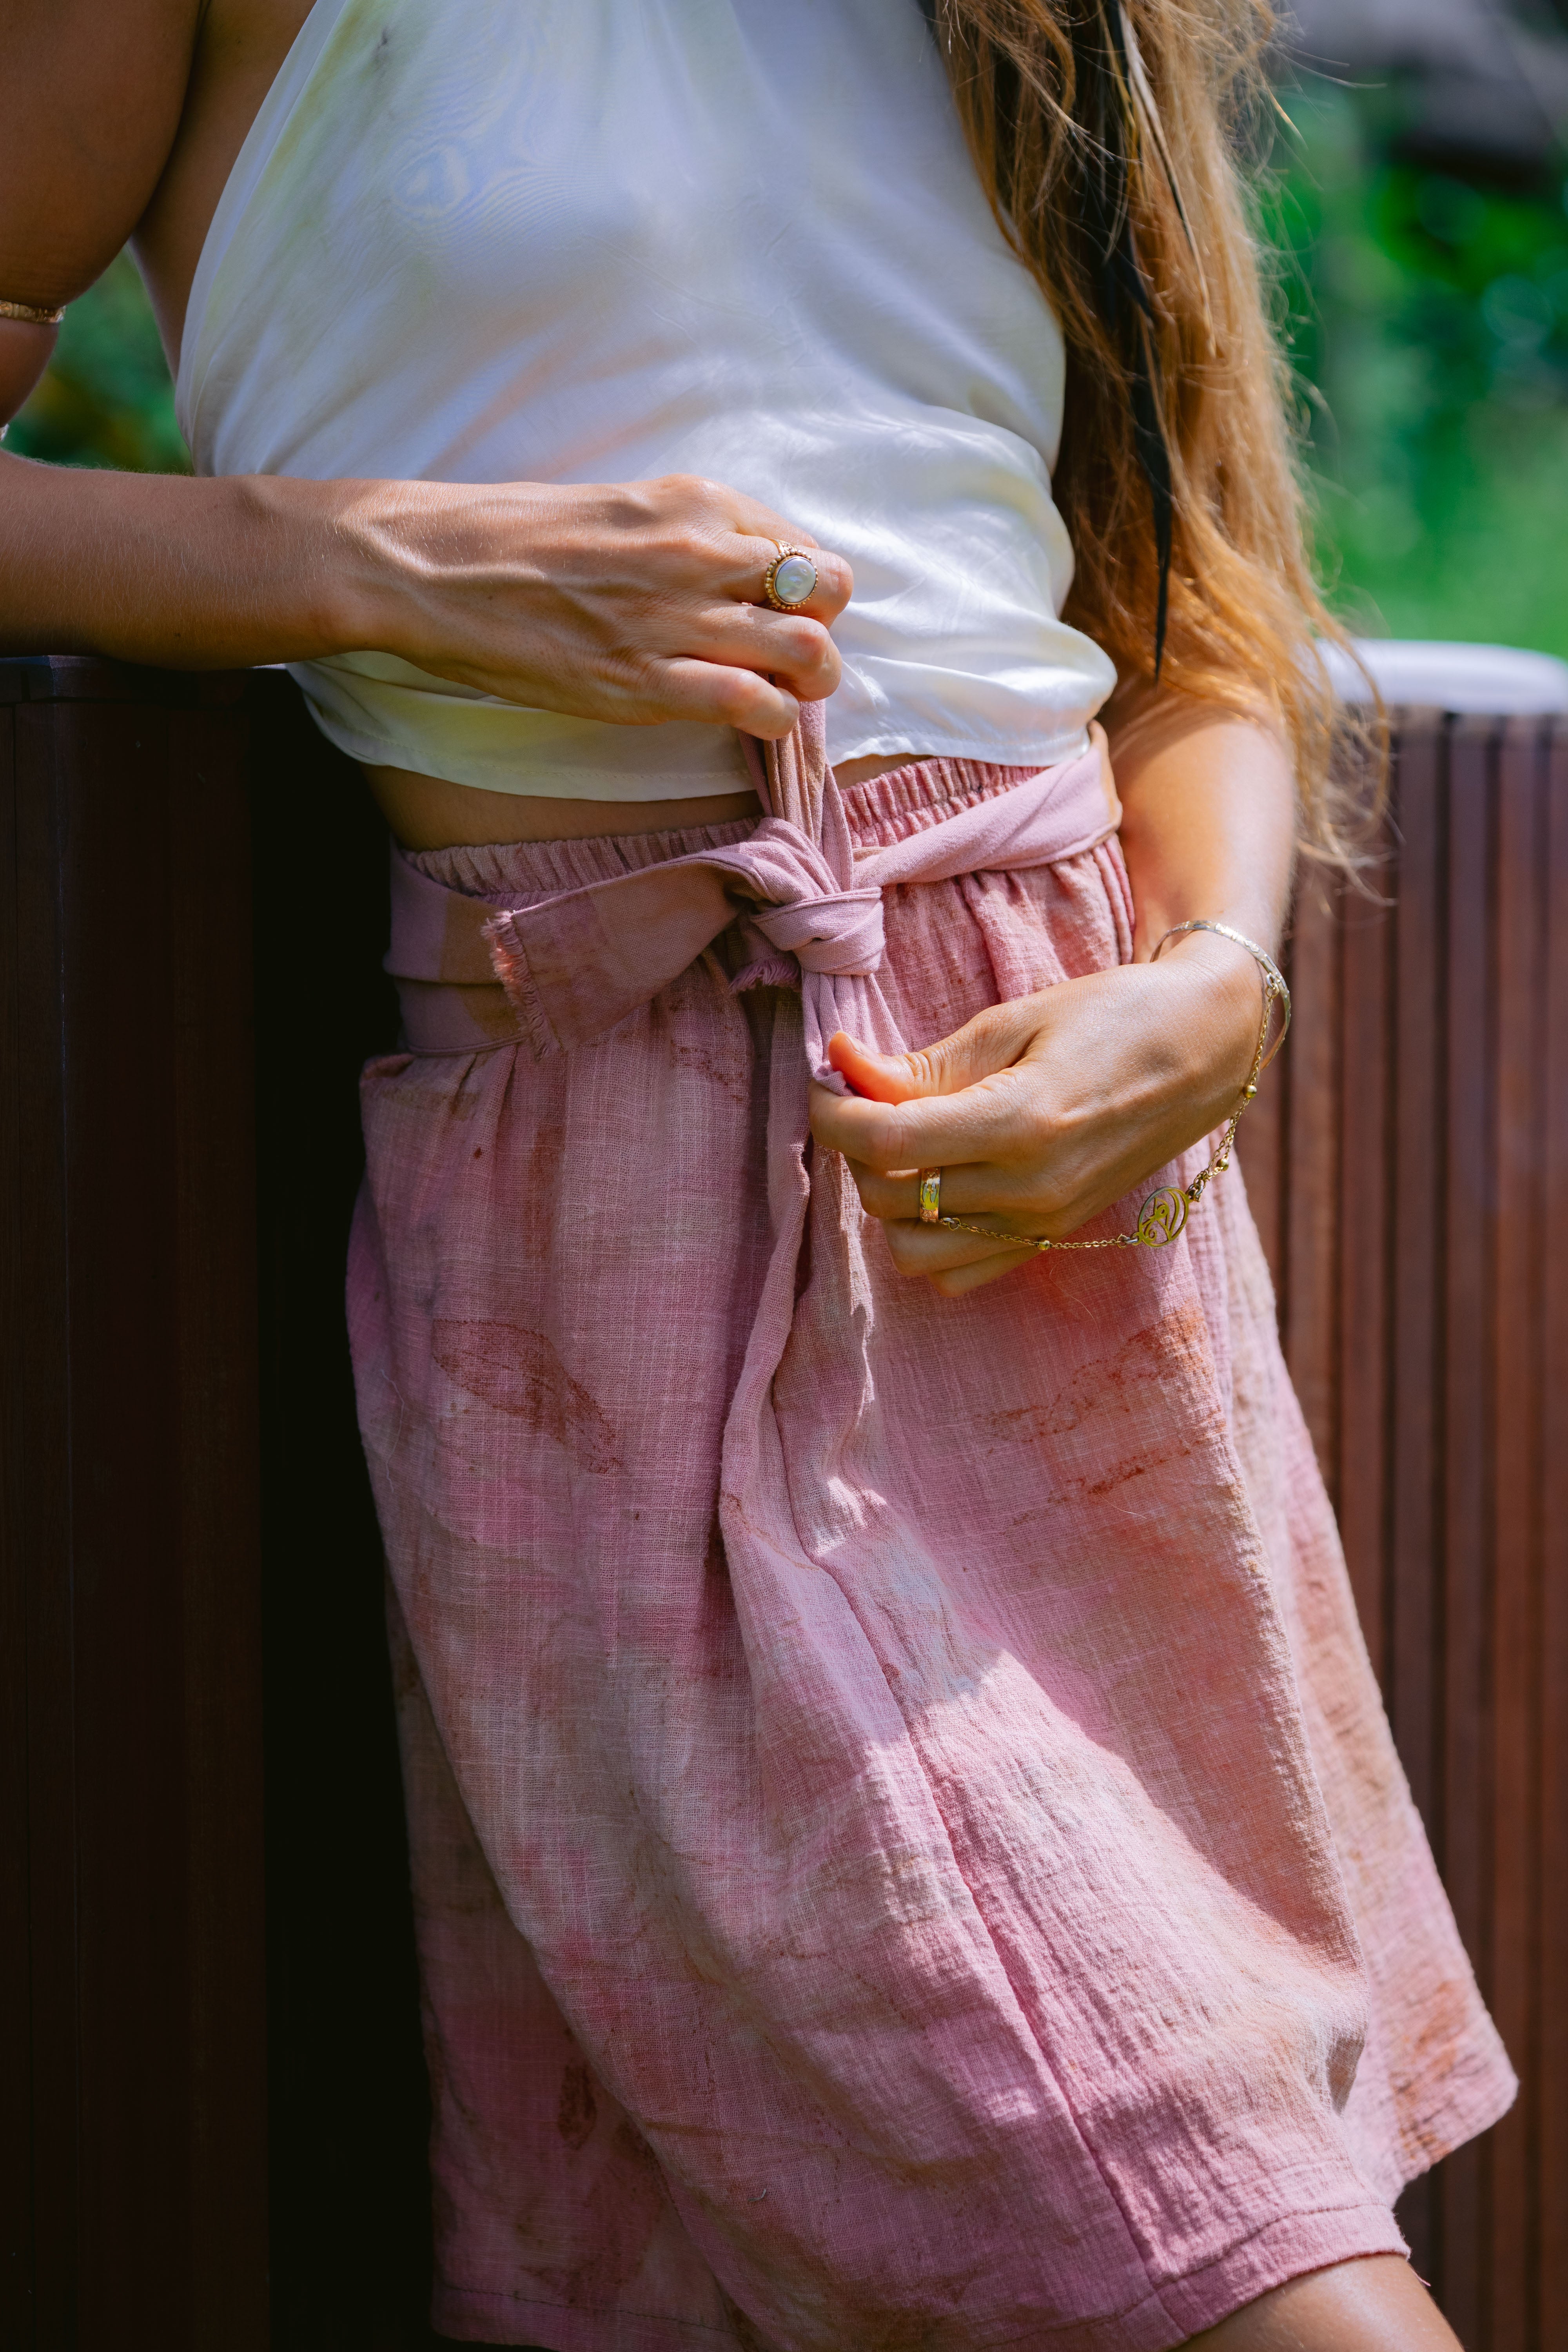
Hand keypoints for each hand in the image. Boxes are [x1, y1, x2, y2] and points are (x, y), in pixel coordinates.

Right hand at [346, 471, 851, 739]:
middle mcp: (698, 553)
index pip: (806, 547)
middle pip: (823, 595)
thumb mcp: (623, 509)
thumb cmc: (518, 540)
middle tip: (795, 661)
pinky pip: (754, 704)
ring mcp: (675, 619)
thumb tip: (745, 574)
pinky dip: (773, 720)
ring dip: (811, 682)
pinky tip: (752, 722)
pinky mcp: (645, 682)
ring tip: (784, 694)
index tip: (788, 613)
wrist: (433, 569)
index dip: (813, 590)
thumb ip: (689, 536)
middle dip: (825, 635)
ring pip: (807, 651)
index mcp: (694, 504)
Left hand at [809, 933, 1265, 1294]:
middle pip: (889, 1197)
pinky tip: (940, 1183)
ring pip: (913, 1251)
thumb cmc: (1112, 1016)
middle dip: (856, 1146)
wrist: (1202, 1048)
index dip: (834, 1111)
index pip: (886, 1140)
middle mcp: (1032, 1189)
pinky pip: (959, 1274)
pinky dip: (931, 1238)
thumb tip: (843, 1066)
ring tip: (902, 1144)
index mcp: (1022, 1123)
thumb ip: (926, 1062)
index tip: (827, 1078)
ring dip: (888, 1200)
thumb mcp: (1015, 1021)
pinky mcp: (1052, 1239)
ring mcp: (1044, 1224)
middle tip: (866, 1096)